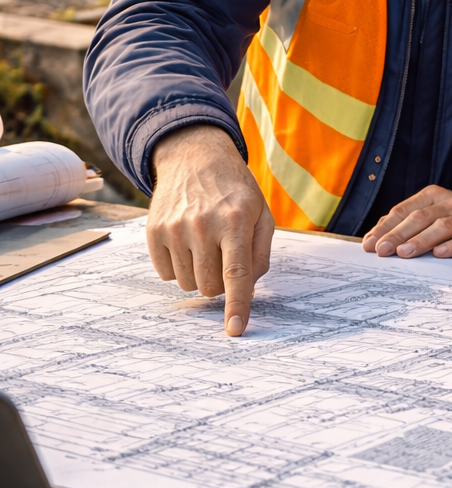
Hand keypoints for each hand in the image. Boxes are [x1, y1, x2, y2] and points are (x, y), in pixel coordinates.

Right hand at [147, 124, 273, 337]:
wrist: (195, 158)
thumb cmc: (234, 191)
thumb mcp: (260, 214)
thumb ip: (260, 254)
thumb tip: (248, 291)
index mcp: (234, 222)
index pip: (237, 273)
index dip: (237, 305)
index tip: (235, 330)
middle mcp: (202, 225)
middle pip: (210, 286)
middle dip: (221, 283)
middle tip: (225, 258)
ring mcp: (174, 228)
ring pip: (187, 284)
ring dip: (199, 275)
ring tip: (206, 246)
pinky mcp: (153, 231)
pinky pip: (166, 274)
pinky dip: (179, 268)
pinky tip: (187, 244)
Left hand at [362, 185, 451, 258]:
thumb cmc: (451, 218)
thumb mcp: (429, 213)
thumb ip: (403, 223)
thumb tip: (374, 239)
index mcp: (431, 196)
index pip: (403, 210)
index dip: (385, 227)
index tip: (370, 244)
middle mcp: (449, 203)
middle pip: (420, 217)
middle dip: (398, 234)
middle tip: (383, 250)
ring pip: (442, 226)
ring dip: (421, 240)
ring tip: (405, 253)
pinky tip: (439, 254)